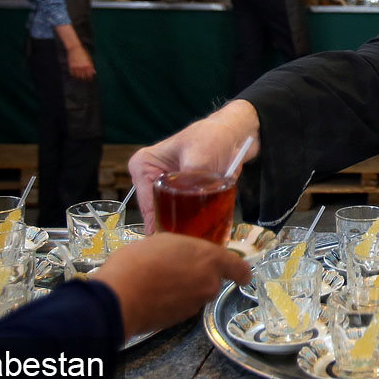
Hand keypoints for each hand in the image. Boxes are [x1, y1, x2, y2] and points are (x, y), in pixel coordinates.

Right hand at [67, 46, 95, 79]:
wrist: (75, 48)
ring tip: (80, 78)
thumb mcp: (89, 59)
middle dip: (85, 80)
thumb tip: (94, 73)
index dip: (90, 79)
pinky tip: (75, 76)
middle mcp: (83, 67)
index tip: (90, 79)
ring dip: (79, 79)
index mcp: (88, 65)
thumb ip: (92, 66)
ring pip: (78, 77)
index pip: (90, 75)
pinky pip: (72, 74)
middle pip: (84, 77)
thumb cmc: (83, 54)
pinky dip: (74, 76)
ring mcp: (77, 67)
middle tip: (85, 80)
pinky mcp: (71, 66)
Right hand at [92, 232, 251, 339]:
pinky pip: (182, 305)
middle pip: (213, 280)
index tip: (241, 274)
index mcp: (210, 260)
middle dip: (200, 274)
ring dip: (185, 287)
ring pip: (197, 292)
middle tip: (177, 265)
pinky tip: (153, 292)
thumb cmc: (141, 260)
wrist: (119, 298)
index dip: (241, 271)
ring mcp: (195, 304)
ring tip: (159, 277)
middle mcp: (209, 284)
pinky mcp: (179, 320)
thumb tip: (187, 256)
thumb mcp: (165, 240)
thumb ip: (186, 249)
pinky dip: (173, 300)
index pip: (239, 268)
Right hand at [128, 100, 259, 233]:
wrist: (236, 135)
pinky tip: (203, 234)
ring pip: (171, 217)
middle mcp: (150, 180)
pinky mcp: (183, 195)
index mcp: (143, 167)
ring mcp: (167, 189)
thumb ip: (188, 186)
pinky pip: (184, 216)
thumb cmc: (212, 138)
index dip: (160, 225)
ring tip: (198, 239)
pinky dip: (194, 224)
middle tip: (188, 243)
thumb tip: (184, 216)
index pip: (147, 206)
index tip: (174, 241)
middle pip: (157, 215)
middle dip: (173, 229)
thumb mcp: (198, 161)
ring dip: (185, 229)